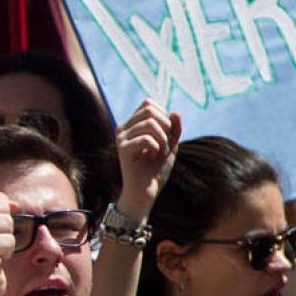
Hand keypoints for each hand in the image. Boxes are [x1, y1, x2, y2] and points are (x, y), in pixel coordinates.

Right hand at [115, 100, 180, 214]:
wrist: (146, 191)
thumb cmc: (156, 169)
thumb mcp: (171, 145)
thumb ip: (174, 129)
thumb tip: (175, 112)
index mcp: (132, 125)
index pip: (148, 104)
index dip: (164, 116)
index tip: (167, 134)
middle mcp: (123, 128)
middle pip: (149, 110)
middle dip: (166, 126)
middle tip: (165, 144)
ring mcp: (121, 138)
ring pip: (149, 123)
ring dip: (163, 138)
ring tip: (159, 151)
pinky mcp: (122, 150)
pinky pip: (147, 139)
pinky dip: (157, 147)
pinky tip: (152, 157)